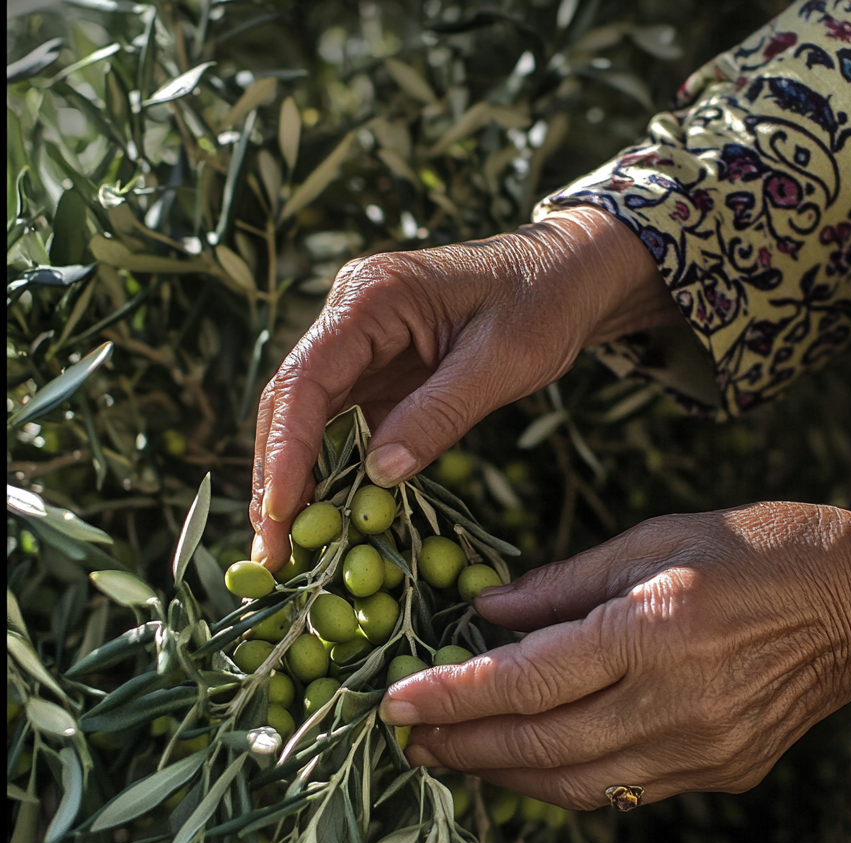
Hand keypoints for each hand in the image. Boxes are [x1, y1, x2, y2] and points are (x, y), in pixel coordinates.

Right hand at [249, 206, 682, 569]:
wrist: (571, 274)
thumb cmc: (545, 301)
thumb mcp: (503, 361)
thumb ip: (441, 414)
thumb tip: (380, 475)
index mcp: (373, 297)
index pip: (307, 379)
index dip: (286, 450)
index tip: (279, 513)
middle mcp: (351, 317)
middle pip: (291, 403)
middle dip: (278, 478)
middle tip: (272, 552)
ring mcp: (362, 346)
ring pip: (308, 420)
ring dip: (296, 482)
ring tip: (287, 549)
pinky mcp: (380, 373)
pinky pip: (344, 426)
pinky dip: (333, 472)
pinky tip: (327, 517)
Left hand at [379, 503, 850, 809]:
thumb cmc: (762, 549)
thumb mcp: (657, 539)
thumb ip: (563, 583)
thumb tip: (487, 611)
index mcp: (652, 631)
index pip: (524, 680)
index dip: (451, 695)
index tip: (395, 702)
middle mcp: (673, 704)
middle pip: (537, 744)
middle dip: (460, 745)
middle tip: (408, 737)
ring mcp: (701, 750)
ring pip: (574, 784)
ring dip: (503, 772)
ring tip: (452, 754)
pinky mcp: (721, 772)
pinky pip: (621, 789)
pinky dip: (564, 779)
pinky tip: (530, 759)